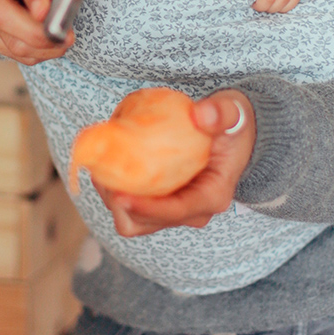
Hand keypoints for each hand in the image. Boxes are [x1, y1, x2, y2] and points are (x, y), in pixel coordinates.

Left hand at [93, 91, 255, 236]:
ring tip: (100, 166)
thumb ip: (220, 112)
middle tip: (101, 170)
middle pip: (145, 223)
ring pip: (131, 219)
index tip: (119, 195)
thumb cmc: (231, 124)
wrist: (232, 132)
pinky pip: (129, 206)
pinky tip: (107, 163)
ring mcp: (173, 209)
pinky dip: (114, 189)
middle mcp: (192, 211)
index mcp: (212, 195)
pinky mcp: (159, 201)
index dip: (145, 209)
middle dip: (118, 202)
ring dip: (111, 198)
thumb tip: (201, 115)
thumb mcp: (233, 111)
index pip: (175, 211)